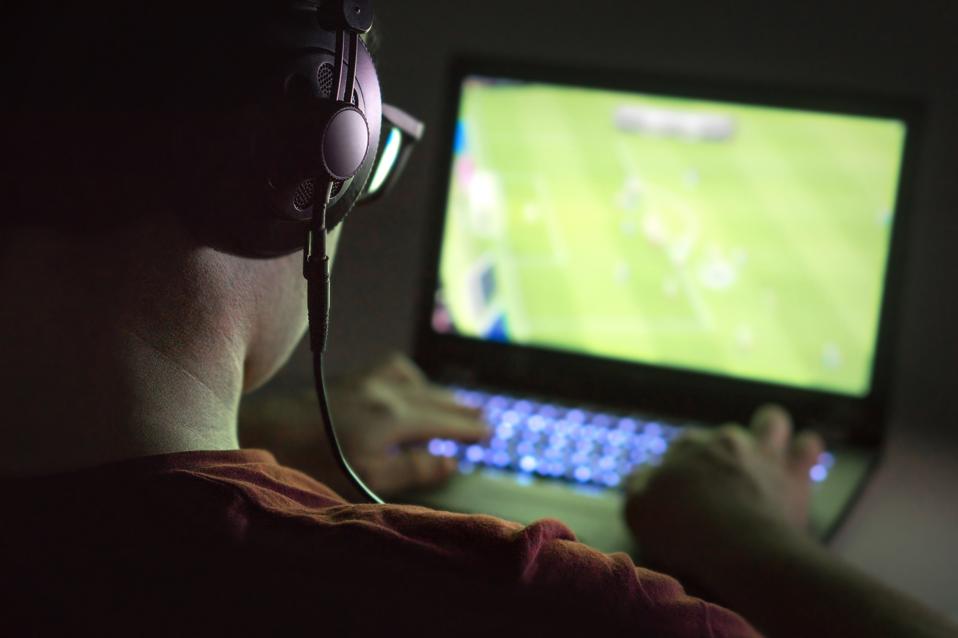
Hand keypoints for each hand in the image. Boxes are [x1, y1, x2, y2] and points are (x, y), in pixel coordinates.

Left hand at [326, 353, 488, 495]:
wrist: (266, 430)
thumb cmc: (313, 462)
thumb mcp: (367, 476)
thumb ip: (412, 470)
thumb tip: (448, 463)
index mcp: (393, 418)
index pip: (442, 423)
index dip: (467, 429)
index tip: (488, 433)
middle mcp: (384, 392)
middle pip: (433, 399)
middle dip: (459, 409)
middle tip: (481, 418)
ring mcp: (365, 381)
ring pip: (415, 381)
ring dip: (436, 392)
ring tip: (451, 404)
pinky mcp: (348, 378)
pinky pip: (390, 368)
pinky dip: (408, 377)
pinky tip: (407, 385)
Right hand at [624, 405, 823, 581]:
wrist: (737, 547)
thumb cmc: (684, 531)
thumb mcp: (639, 512)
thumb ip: (638, 487)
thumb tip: (644, 474)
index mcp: (686, 447)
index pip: (682, 446)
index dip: (683, 466)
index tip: (685, 490)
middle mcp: (724, 440)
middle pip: (723, 436)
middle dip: (723, 452)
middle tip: (722, 484)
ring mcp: (762, 451)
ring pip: (770, 421)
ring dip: (768, 432)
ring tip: (766, 455)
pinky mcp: (794, 471)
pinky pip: (808, 445)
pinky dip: (804, 451)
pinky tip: (799, 462)